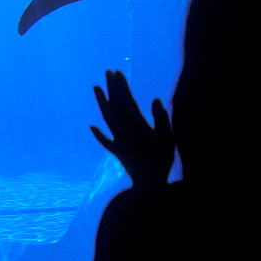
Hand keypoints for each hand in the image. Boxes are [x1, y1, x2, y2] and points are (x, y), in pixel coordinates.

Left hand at [92, 70, 174, 187]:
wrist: (149, 187)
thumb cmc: (162, 162)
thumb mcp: (168, 139)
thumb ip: (161, 119)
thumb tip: (155, 99)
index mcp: (137, 126)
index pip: (127, 101)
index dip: (122, 86)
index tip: (118, 73)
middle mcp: (124, 131)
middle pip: (115, 106)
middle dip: (112, 88)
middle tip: (108, 72)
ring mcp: (119, 142)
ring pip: (107, 119)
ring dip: (102, 103)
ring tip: (96, 88)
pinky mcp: (118, 153)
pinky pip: (106, 141)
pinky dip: (98, 134)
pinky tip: (92, 127)